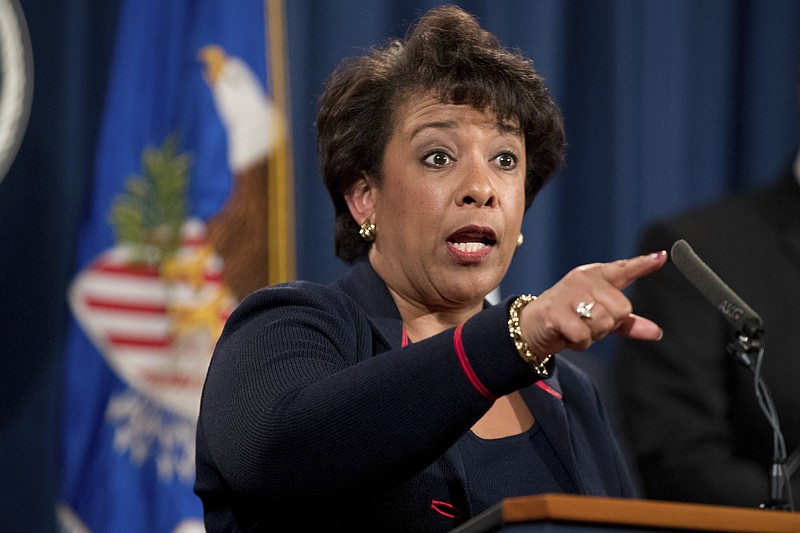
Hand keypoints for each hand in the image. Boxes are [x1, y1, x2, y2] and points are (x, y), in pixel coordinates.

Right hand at [519, 251, 666, 354]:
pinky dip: (580, 343)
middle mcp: (583, 280)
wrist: (532, 326)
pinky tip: (568, 335)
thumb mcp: (600, 316)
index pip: (624, 269)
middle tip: (587, 322)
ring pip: (604, 323)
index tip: (661, 257)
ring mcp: (569, 294)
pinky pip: (585, 335)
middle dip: (608, 324)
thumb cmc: (569, 317)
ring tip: (576, 327)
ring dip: (593, 334)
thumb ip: (627, 322)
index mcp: (596, 275)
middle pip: (621, 309)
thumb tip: (656, 332)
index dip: (643, 264)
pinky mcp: (557, 312)